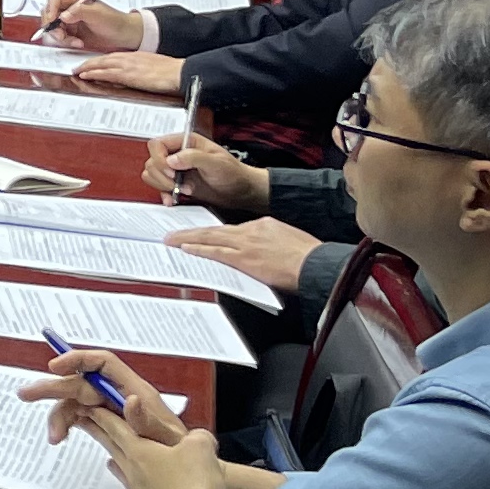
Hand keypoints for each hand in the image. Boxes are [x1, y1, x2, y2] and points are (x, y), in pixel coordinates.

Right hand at [22, 350, 229, 488]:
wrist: (184, 474)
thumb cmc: (179, 452)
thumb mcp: (166, 439)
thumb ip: (146, 421)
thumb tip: (129, 399)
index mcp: (134, 391)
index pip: (103, 363)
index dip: (78, 359)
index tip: (55, 367)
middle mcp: (118, 396)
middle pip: (80, 381)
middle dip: (52, 387)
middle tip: (26, 394)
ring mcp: (109, 409)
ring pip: (75, 401)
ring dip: (59, 415)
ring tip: (54, 437)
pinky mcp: (104, 423)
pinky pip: (79, 417)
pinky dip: (66, 424)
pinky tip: (60, 437)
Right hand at [37, 0, 144, 50]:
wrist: (127, 37)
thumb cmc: (116, 22)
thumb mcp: (98, 14)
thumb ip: (79, 11)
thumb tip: (62, 15)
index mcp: (76, 0)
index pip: (54, 0)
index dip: (50, 10)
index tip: (53, 21)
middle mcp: (71, 10)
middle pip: (50, 14)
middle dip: (53, 26)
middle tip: (61, 35)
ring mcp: (71, 23)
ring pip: (54, 28)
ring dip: (61, 37)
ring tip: (75, 42)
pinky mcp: (73, 34)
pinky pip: (61, 39)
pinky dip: (66, 43)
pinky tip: (78, 44)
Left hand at [71, 51, 184, 97]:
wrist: (180, 72)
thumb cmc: (171, 71)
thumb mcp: (152, 66)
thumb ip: (139, 68)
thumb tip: (134, 74)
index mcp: (135, 55)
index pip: (112, 56)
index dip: (99, 60)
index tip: (91, 63)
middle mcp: (129, 58)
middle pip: (103, 59)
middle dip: (88, 63)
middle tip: (77, 67)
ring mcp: (128, 66)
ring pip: (102, 64)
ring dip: (87, 67)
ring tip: (77, 71)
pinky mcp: (129, 75)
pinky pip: (107, 73)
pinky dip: (95, 74)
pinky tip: (86, 76)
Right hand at [143, 128, 267, 214]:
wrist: (242, 192)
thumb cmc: (234, 173)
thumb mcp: (217, 162)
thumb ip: (193, 157)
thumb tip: (171, 160)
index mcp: (185, 143)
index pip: (157, 145)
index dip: (159, 159)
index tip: (172, 171)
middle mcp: (178, 154)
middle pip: (152, 161)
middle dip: (162, 176)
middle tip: (177, 184)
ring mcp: (176, 170)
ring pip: (151, 174)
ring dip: (162, 185)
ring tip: (181, 190)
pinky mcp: (177, 184)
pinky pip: (159, 187)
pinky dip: (163, 194)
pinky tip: (173, 199)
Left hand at [174, 219, 320, 298]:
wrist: (317, 264)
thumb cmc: (310, 257)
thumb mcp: (289, 240)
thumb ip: (271, 241)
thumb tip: (263, 250)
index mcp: (264, 224)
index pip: (232, 228)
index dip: (215, 232)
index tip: (203, 234)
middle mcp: (251, 230)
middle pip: (216, 229)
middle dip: (193, 231)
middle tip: (173, 233)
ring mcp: (246, 243)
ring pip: (211, 238)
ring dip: (189, 239)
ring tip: (172, 240)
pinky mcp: (244, 258)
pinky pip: (216, 252)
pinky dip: (199, 250)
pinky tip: (187, 250)